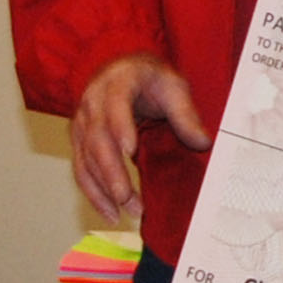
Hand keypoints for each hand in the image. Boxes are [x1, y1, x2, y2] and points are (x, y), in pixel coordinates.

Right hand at [73, 52, 207, 221]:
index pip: (115, 104)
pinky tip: (110, 213)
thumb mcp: (173, 86)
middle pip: (97, 139)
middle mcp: (92, 102)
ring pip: (86, 159)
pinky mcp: (79, 141)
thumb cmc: (149, 78)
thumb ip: (186, 113)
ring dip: (103, 189)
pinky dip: (93, 193)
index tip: (130, 150)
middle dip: (111, 171)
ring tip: (125, 211)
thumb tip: (203, 142)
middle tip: (127, 197)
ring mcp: (82, 123)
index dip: (121, 126)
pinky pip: (81, 170)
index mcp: (117, 82)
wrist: (122, 69)